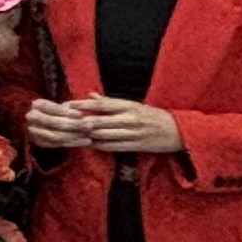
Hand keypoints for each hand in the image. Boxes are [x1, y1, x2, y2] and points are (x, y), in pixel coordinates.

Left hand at [29, 96, 180, 155]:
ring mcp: (132, 133)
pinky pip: (113, 146)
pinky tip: (86, 144)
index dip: (83, 104)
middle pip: (100, 120)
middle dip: (80, 121)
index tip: (67, 104)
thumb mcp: (134, 105)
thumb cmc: (153, 117)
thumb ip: (111, 102)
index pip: (102, 104)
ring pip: (104, 134)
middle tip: (62, 121)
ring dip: (86, 135)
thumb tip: (90, 95)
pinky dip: (98, 145)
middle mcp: (130, 119)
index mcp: (129, 106)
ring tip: (70, 133)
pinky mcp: (135, 146)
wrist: (179, 132)